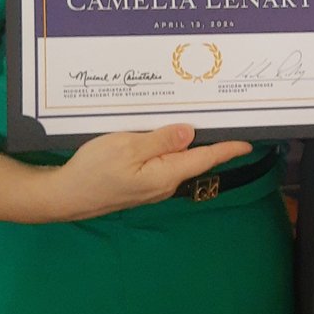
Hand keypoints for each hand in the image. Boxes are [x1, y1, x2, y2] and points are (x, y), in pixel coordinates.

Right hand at [46, 125, 251, 221]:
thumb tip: (191, 133)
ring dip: (191, 143)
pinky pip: (164, 163)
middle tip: (226, 118)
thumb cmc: (94, 171)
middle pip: (195, 159)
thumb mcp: (127, 147)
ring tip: (203, 120)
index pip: (205, 159)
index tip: (249, 141)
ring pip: (179, 160)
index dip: (228, 148)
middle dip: (212, 141)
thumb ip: (161, 140)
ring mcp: (152, 186)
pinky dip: (172, 148)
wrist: (64, 196)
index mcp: (165, 174)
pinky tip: (170, 134)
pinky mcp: (141, 183)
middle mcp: (164, 183)